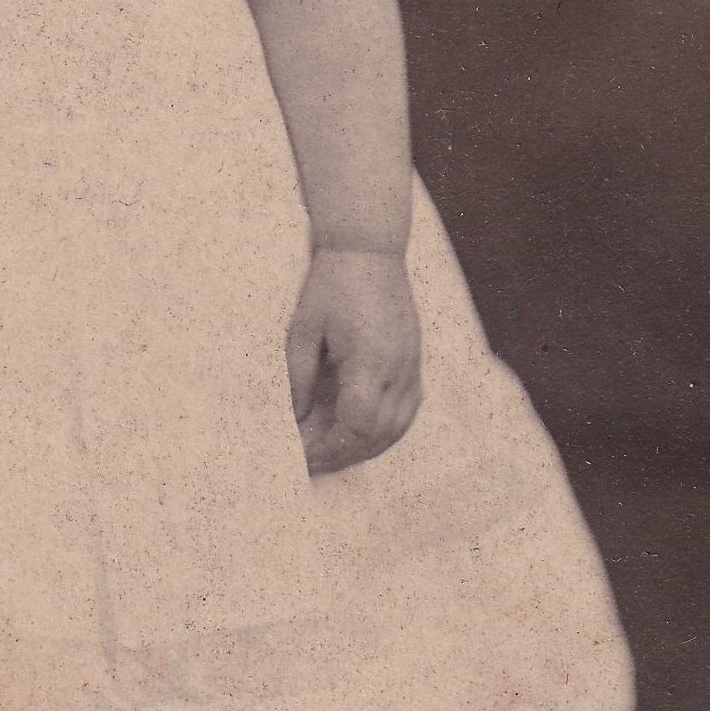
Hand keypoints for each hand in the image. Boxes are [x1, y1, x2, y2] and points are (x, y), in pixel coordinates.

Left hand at [286, 248, 421, 476]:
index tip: (302, 454)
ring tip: (332, 454)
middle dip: (343, 455)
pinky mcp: (415, 360)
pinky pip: (408, 410)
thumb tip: (294, 420)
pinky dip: (386, 431)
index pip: (357, 424)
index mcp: (370, 360)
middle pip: (378, 434)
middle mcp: (397, 368)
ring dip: (365, 447)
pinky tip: (363, 434)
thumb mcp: (303, 329)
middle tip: (310, 462)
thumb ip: (297, 378)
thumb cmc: (331, 283)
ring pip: (398, 428)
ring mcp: (411, 365)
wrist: (369, 248)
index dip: (330, 448)